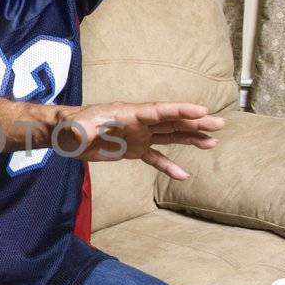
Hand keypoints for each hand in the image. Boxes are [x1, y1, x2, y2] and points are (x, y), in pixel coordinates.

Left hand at [56, 102, 223, 180]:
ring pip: (169, 136)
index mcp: (128, 114)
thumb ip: (83, 131)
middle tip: (219, 124)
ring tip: (212, 142)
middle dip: (195, 122)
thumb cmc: (69, 128)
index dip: (180, 110)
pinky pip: (155, 158)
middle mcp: (138, 123)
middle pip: (172, 121)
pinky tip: (183, 174)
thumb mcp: (75, 130)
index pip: (159, 111)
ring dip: (190, 138)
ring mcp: (138, 136)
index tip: (202, 110)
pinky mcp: (133, 150)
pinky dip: (169, 165)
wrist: (65, 135)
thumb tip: (83, 134)